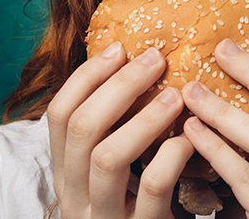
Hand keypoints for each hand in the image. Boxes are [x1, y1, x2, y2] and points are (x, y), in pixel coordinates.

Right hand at [46, 43, 194, 218]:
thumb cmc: (137, 205)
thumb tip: (136, 63)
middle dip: (118, 86)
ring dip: (144, 118)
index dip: (86, 76)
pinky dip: (172, 156)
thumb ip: (116, 129)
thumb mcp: (116, 170)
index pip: (59, 114)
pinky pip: (151, 189)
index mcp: (67, 171)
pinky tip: (190, 138)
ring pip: (109, 157)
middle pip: (82, 128)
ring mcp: (103, 216)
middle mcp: (75, 194)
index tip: (119, 47)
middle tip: (155, 59)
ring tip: (176, 94)